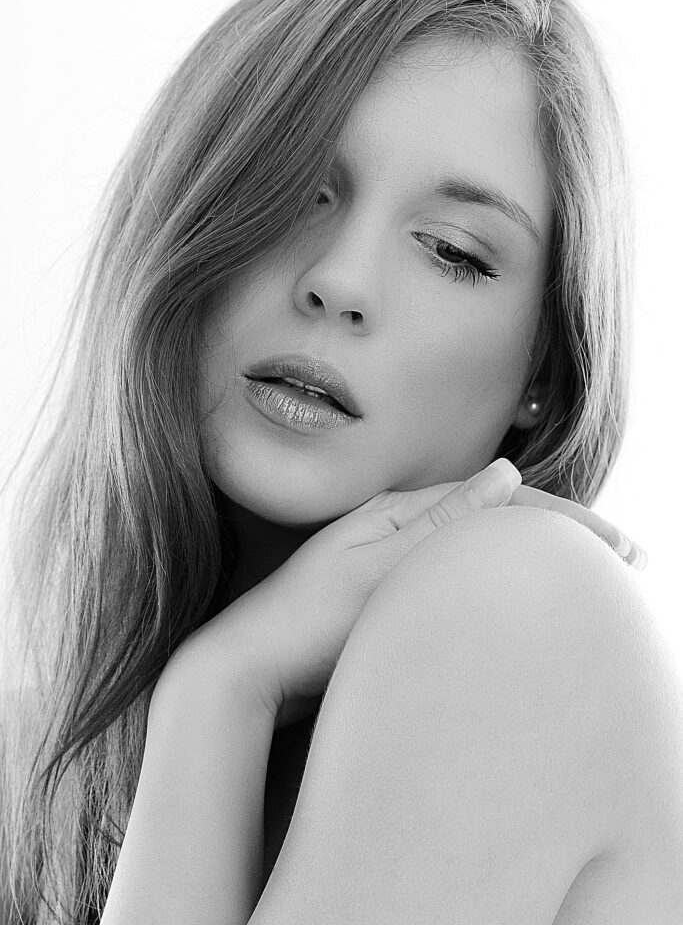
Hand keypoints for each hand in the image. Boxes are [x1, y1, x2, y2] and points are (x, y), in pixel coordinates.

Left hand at [169, 458, 643, 730]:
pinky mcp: (387, 595)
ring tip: (586, 580)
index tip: (622, 548)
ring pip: (481, 550)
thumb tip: (507, 471)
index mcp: (400, 511)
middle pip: (497, 520)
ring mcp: (394, 560)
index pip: (501, 504)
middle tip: (627, 560)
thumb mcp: (375, 570)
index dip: (566, 522)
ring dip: (534, 558)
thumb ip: (441, 525)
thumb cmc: (302, 623)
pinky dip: (498, 584)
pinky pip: (458, 579)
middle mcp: (400, 527)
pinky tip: (515, 602)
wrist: (245, 669)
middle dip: (563, 535)